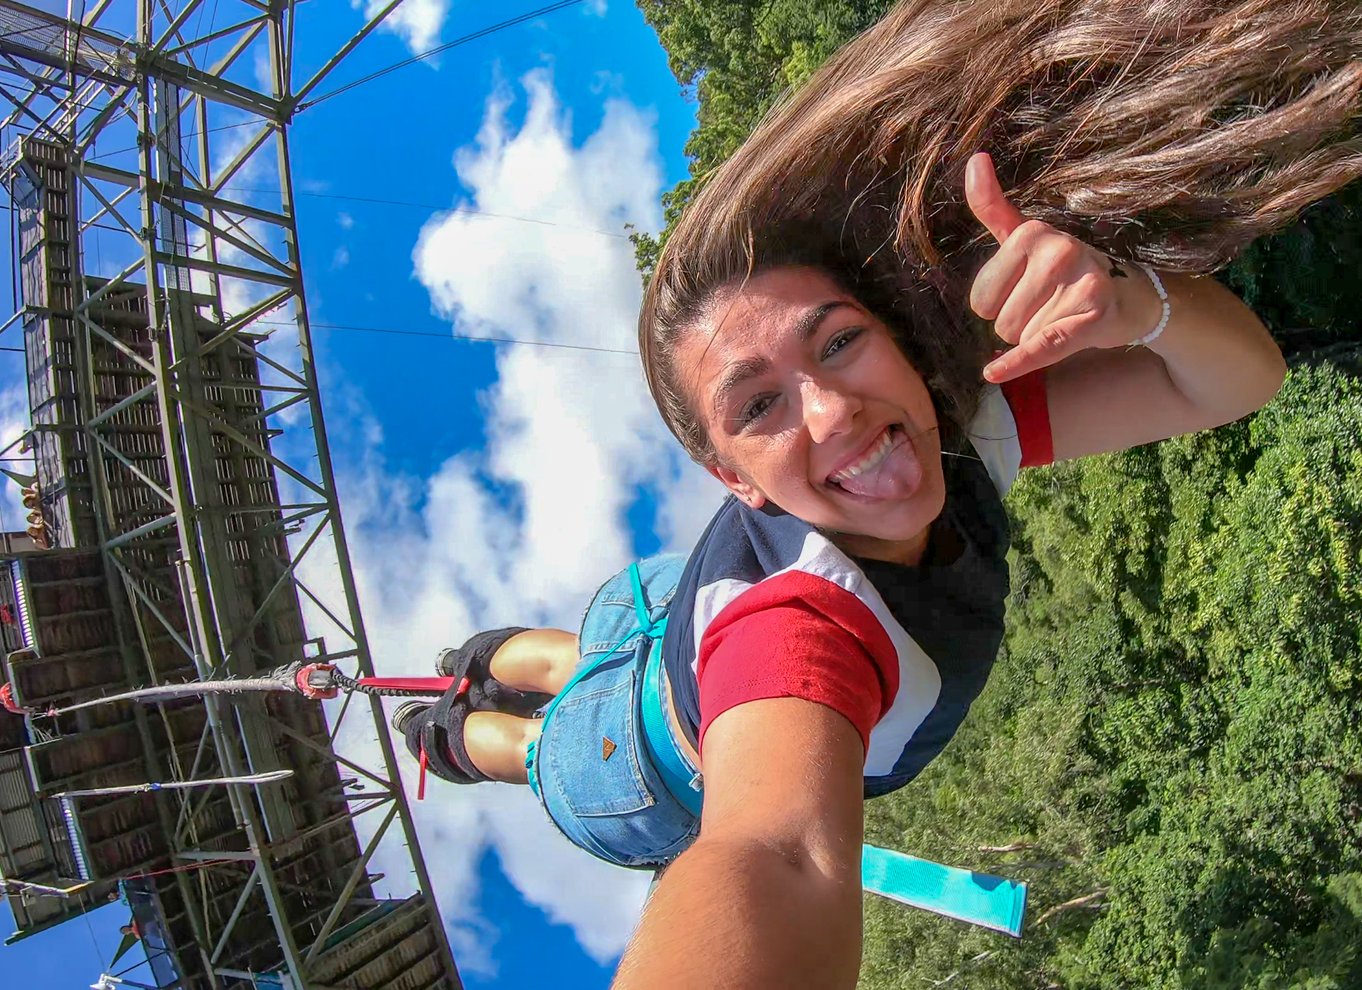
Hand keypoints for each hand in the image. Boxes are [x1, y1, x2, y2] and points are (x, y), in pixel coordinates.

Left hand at [966, 152, 1162, 382]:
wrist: (1130, 294)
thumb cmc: (1066, 268)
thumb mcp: (1028, 236)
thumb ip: (994, 207)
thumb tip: (974, 158)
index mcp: (1032, 233)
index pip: (979, 299)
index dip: (997, 306)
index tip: (1025, 291)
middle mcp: (1056, 251)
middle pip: (999, 322)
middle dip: (1019, 324)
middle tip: (1049, 306)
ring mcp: (1078, 282)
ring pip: (1021, 337)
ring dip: (1037, 337)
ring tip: (1064, 315)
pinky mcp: (1092, 316)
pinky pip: (1043, 345)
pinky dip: (1018, 363)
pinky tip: (994, 372)